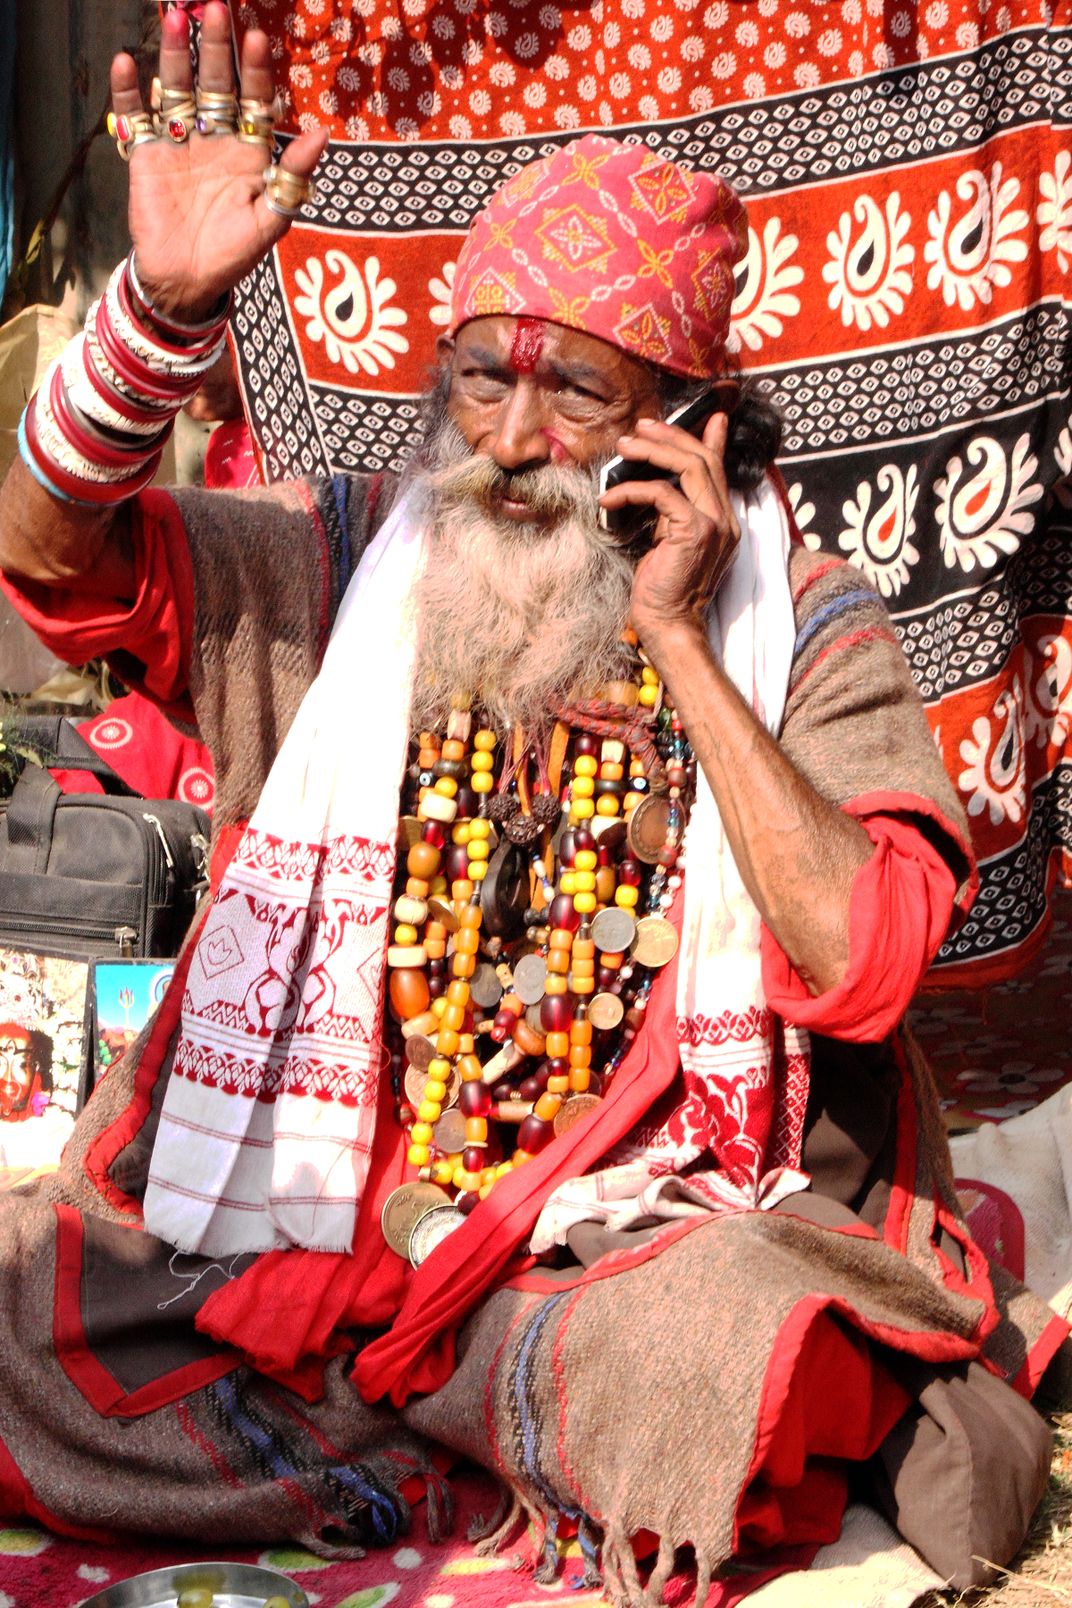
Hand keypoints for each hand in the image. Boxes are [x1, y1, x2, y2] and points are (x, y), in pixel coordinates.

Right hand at [109, 1, 326, 321]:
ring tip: (174, 19)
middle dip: (217, 48)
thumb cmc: (234, 254)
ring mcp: (179, 143)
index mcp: (249, 151)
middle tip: (216, 8)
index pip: (254, 101)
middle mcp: (215, 139)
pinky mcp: (146, 155)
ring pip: (177, 89)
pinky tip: (126, 64)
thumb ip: (293, 178)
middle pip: (216, 83)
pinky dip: (128, 92)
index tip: (257, 39)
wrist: (187, 281)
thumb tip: (321, 135)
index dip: (255, 71)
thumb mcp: (271, 219)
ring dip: (174, 55)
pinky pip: (135, 116)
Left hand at [600, 411, 739, 647]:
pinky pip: (662, 493)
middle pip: (704, 459)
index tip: (705, 416)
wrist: (669, 625)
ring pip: (690, 467)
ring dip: (653, 451)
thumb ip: (671, 513)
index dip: (710, 440)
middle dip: (671, 436)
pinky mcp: (694, 532)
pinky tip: (609, 497)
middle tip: (640, 428)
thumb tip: (659, 488)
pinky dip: (632, 490)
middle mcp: (725, 520)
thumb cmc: (663, 590)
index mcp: (723, 522)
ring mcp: (714, 525)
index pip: (717, 470)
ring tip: (624, 446)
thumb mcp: (668, 542)